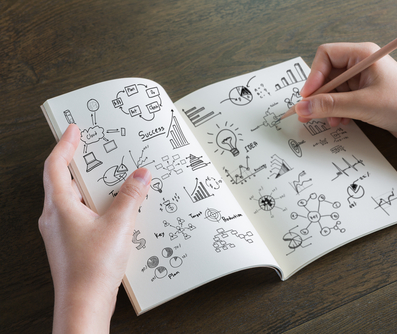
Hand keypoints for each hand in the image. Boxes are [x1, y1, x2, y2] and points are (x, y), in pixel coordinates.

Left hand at [39, 124, 150, 332]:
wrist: (84, 303)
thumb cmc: (92, 268)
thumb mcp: (119, 225)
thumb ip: (131, 196)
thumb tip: (140, 175)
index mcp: (60, 206)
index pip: (56, 165)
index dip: (65, 144)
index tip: (73, 130)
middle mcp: (55, 217)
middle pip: (62, 179)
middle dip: (77, 161)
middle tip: (92, 148)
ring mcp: (61, 231)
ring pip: (71, 198)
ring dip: (88, 184)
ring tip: (108, 177)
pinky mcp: (71, 243)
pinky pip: (79, 214)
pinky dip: (93, 204)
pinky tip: (113, 209)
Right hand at [293, 42, 396, 144]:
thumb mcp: (362, 105)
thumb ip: (330, 105)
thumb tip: (303, 106)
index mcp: (362, 55)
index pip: (326, 56)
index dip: (314, 76)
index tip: (307, 96)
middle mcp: (361, 65)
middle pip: (327, 75)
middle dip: (318, 95)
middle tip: (309, 113)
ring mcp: (363, 81)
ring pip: (333, 91)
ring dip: (327, 107)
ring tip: (330, 121)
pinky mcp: (365, 97)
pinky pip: (342, 101)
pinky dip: (337, 112)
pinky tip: (341, 122)